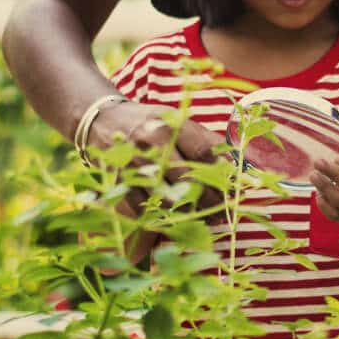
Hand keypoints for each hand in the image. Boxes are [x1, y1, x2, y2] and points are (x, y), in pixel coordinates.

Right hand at [84, 99, 222, 212]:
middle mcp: (152, 141)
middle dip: (210, 199)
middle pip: (189, 178)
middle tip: (221, 210)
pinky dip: (163, 217)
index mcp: (171, 123)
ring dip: (188, 212)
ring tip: (202, 216)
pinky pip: (145, 208)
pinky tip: (176, 218)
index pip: (205, 152)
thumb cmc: (150, 124)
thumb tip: (235, 169)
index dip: (223, 174)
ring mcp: (133, 162)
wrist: (102, 120)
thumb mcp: (178, 121)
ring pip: (167, 198)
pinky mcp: (118, 181)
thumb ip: (204, 142)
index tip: (234, 189)